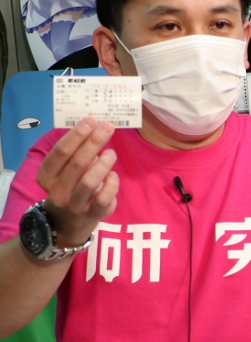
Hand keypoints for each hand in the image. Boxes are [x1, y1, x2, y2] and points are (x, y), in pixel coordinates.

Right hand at [36, 117, 119, 245]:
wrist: (69, 220)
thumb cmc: (69, 185)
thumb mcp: (65, 169)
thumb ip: (75, 151)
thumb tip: (94, 126)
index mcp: (46, 176)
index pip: (60, 152)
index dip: (76, 135)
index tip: (91, 120)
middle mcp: (57, 191)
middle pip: (76, 163)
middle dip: (93, 142)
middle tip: (107, 128)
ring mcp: (75, 204)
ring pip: (89, 182)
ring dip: (103, 163)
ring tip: (111, 152)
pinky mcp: (93, 214)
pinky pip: (104, 198)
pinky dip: (112, 183)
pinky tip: (114, 175)